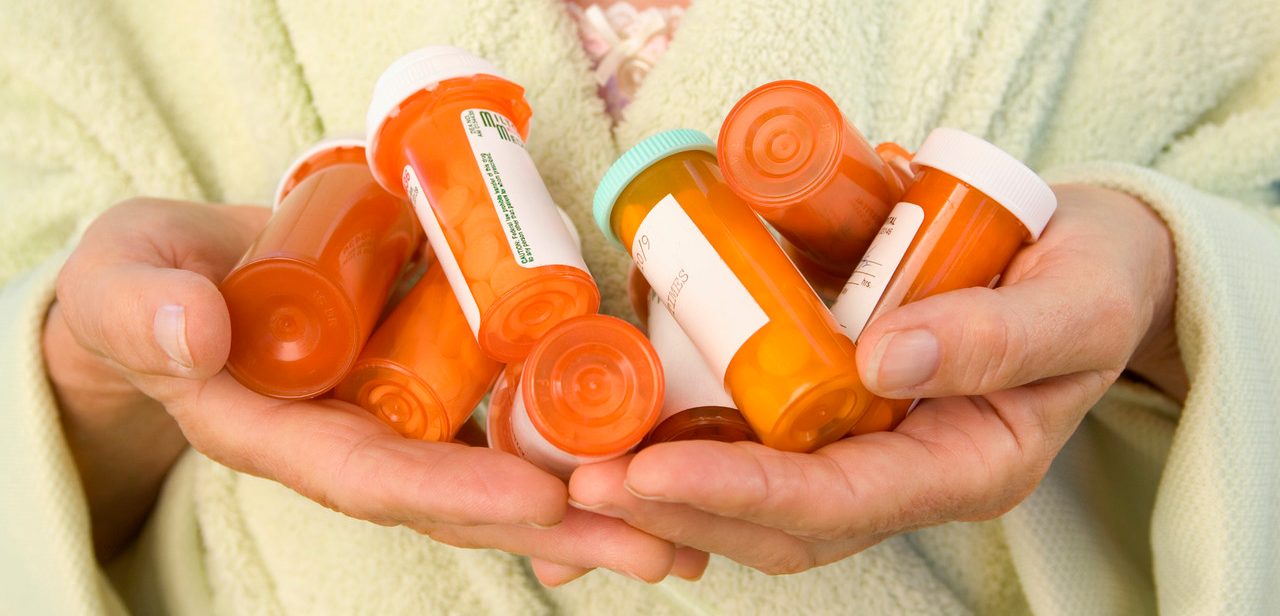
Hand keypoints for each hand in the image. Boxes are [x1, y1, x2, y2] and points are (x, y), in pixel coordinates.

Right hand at [48, 198, 698, 582]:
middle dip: (556, 526)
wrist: (187, 277)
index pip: (374, 477)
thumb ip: (147, 306)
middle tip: (658, 545)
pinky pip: (502, 421)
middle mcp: (352, 445)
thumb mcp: (127, 282)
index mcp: (280, 436)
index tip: (541, 498)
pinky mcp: (430, 387)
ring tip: (681, 529)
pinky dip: (569, 442)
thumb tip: (196, 333)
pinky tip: (645, 458)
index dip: (455, 493)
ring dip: (587, 503)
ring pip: (495, 472)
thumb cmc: (145, 283)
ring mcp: (398, 421)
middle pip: (460, 499)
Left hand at [568, 185, 1182, 573]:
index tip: (649, 471)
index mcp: (967, 467)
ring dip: (666, 492)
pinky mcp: (836, 406)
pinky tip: (624, 426)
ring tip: (578, 472)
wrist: (1086, 258)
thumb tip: (881, 360)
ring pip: (755, 497)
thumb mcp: (1076, 302)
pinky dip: (686, 440)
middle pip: (778, 524)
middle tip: (582, 485)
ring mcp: (867, 445)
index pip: (837, 503)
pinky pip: (754, 441)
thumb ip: (993, 337)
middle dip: (677, 509)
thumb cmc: (1093, 277)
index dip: (739, 493)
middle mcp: (905, 474)